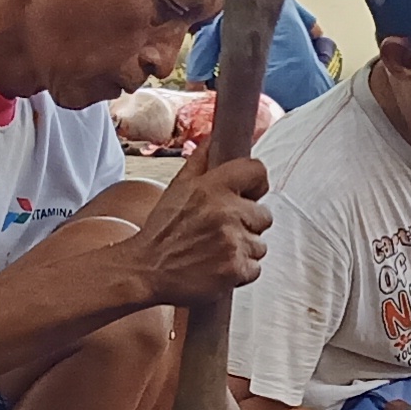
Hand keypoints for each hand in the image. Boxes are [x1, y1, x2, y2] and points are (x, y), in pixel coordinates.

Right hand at [125, 153, 268, 304]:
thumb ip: (200, 161)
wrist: (146, 271)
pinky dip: (240, 270)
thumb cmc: (162, 231)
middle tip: (222, 230)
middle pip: (264, 215)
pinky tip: (218, 267)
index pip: (257, 172)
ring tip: (216, 250)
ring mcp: (233, 243)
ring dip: (243, 249)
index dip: (255, 184)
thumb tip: (214, 138)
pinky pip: (255, 268)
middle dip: (247, 223)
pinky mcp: (236, 269)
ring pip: (260, 244)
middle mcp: (226, 213)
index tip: (248, 194)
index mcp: (212, 188)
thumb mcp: (177, 188)